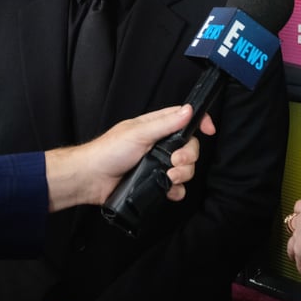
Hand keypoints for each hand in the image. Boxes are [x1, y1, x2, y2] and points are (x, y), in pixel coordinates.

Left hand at [44, 104, 214, 211]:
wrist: (91, 179)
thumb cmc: (108, 151)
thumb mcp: (138, 133)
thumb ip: (165, 123)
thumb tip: (188, 110)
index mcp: (155, 127)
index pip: (184, 119)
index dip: (200, 122)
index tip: (209, 130)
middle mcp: (159, 144)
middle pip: (189, 147)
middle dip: (188, 156)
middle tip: (175, 161)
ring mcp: (157, 164)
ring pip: (185, 168)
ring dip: (182, 174)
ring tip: (169, 177)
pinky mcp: (154, 183)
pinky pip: (175, 187)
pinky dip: (176, 190)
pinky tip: (169, 190)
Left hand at [286, 197, 300, 274]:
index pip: (299, 206)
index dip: (299, 209)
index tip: (299, 211)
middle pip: (293, 226)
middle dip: (295, 231)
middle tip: (297, 236)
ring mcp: (299, 237)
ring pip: (291, 244)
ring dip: (292, 250)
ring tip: (292, 256)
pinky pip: (299, 261)